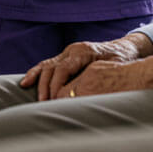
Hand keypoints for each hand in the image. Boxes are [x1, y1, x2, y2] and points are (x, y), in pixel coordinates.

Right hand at [20, 38, 143, 100]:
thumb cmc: (121, 60)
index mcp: (83, 51)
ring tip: (29, 92)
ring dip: (37, 79)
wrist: (125, 49)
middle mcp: (72, 50)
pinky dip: (36, 72)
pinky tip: (27, 82)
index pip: (63, 68)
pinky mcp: (65, 57)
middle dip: (45, 85)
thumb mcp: (113, 68)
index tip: (52, 100)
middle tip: (42, 102)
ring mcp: (68, 52)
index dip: (55, 85)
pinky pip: (47, 64)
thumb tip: (86, 98)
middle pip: (51, 67)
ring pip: (46, 65)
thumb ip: (98, 79)